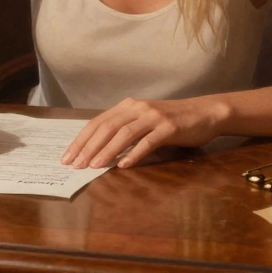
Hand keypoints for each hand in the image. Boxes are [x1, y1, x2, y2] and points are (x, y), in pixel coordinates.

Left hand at [61, 97, 227, 168]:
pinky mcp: (169, 127)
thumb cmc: (171, 120)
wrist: (203, 113)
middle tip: (76, 165)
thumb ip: (124, 130)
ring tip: (94, 166)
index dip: (81, 140)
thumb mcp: (144, 121)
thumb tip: (97, 150)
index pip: (98, 123)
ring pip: (124, 134)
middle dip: (88, 147)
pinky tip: (124, 165)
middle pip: (107, 127)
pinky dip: (134, 154)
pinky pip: (148, 142)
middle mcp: (137, 108)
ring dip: (107, 151)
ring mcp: (154, 116)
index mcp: (127, 106)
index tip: (68, 157)